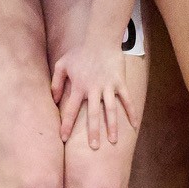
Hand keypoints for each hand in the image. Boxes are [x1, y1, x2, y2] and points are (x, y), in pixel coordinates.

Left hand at [53, 26, 143, 150]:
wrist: (100, 39)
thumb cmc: (79, 52)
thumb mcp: (62, 64)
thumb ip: (56, 83)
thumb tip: (54, 100)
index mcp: (78, 87)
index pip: (70, 110)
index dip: (66, 125)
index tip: (63, 138)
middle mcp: (93, 89)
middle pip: (92, 115)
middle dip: (93, 132)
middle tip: (94, 148)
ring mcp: (108, 86)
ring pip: (110, 110)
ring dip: (112, 126)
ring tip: (113, 141)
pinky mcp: (120, 82)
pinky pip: (127, 99)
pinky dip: (131, 111)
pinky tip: (134, 124)